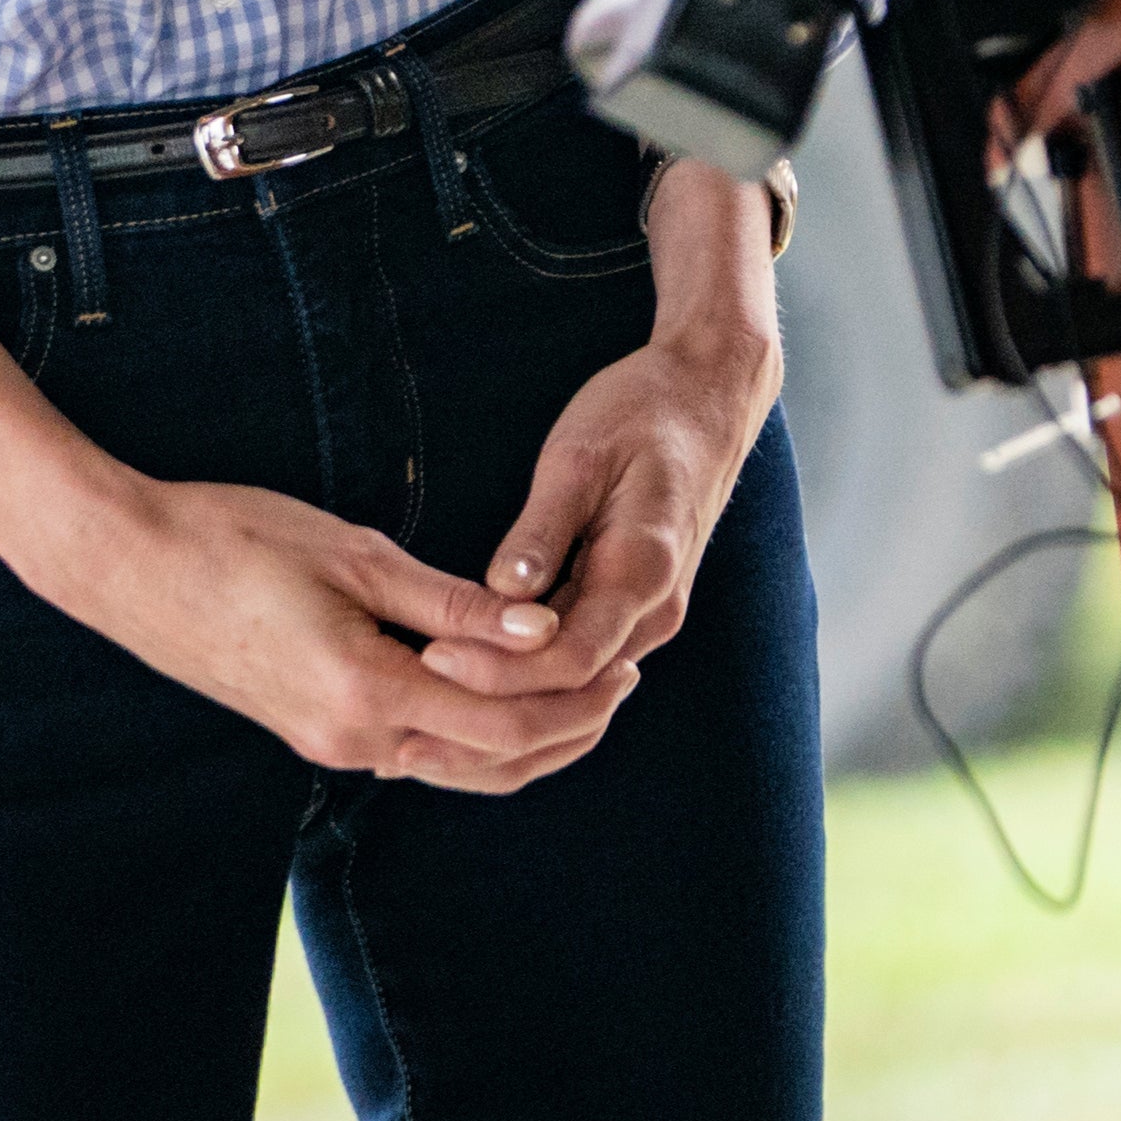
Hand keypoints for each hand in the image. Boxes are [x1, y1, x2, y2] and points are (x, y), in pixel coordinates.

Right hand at [42, 472, 604, 791]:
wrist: (126, 565)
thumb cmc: (237, 537)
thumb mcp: (357, 555)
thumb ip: (451, 603)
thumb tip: (540, 626)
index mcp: (367, 694)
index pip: (504, 724)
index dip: (575, 699)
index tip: (628, 660)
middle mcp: (350, 739)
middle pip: (490, 760)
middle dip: (568, 728)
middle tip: (627, 678)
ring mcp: (327, 743)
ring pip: (454, 766)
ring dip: (525, 738)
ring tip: (584, 690)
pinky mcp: (311, 730)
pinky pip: (416, 750)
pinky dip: (473, 735)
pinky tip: (503, 693)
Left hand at [407, 315, 783, 772]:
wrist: (708, 397)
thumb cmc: (640, 413)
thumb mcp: (579, 457)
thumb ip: (542, 530)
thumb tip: (501, 593)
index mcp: (643, 571)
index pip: (570, 660)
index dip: (498, 672)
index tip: (431, 657)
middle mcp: (656, 611)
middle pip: (571, 694)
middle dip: (492, 713)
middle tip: (412, 715)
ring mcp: (651, 617)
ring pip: (576, 693)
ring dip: (505, 710)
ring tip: (426, 723)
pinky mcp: (637, 612)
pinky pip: (581, 668)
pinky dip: (527, 684)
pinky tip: (469, 686)